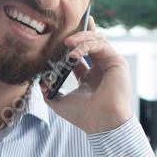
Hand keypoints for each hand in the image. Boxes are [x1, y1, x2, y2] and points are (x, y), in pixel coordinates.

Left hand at [39, 15, 132, 133]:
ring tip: (66, 43)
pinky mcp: (116, 61)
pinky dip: (86, 45)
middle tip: (64, 35)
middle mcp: (100, 69)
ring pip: (96, 40)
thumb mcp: (60, 103)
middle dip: (78, 34)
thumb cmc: (84, 116)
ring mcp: (109, 64)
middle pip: (90, 43)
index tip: (61, 37)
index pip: (81, 55)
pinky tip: (74, 53)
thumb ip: (49, 92)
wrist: (101, 122)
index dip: (71, 45)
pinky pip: (101, 44)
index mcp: (90, 78)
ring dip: (80, 38)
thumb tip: (40, 83)